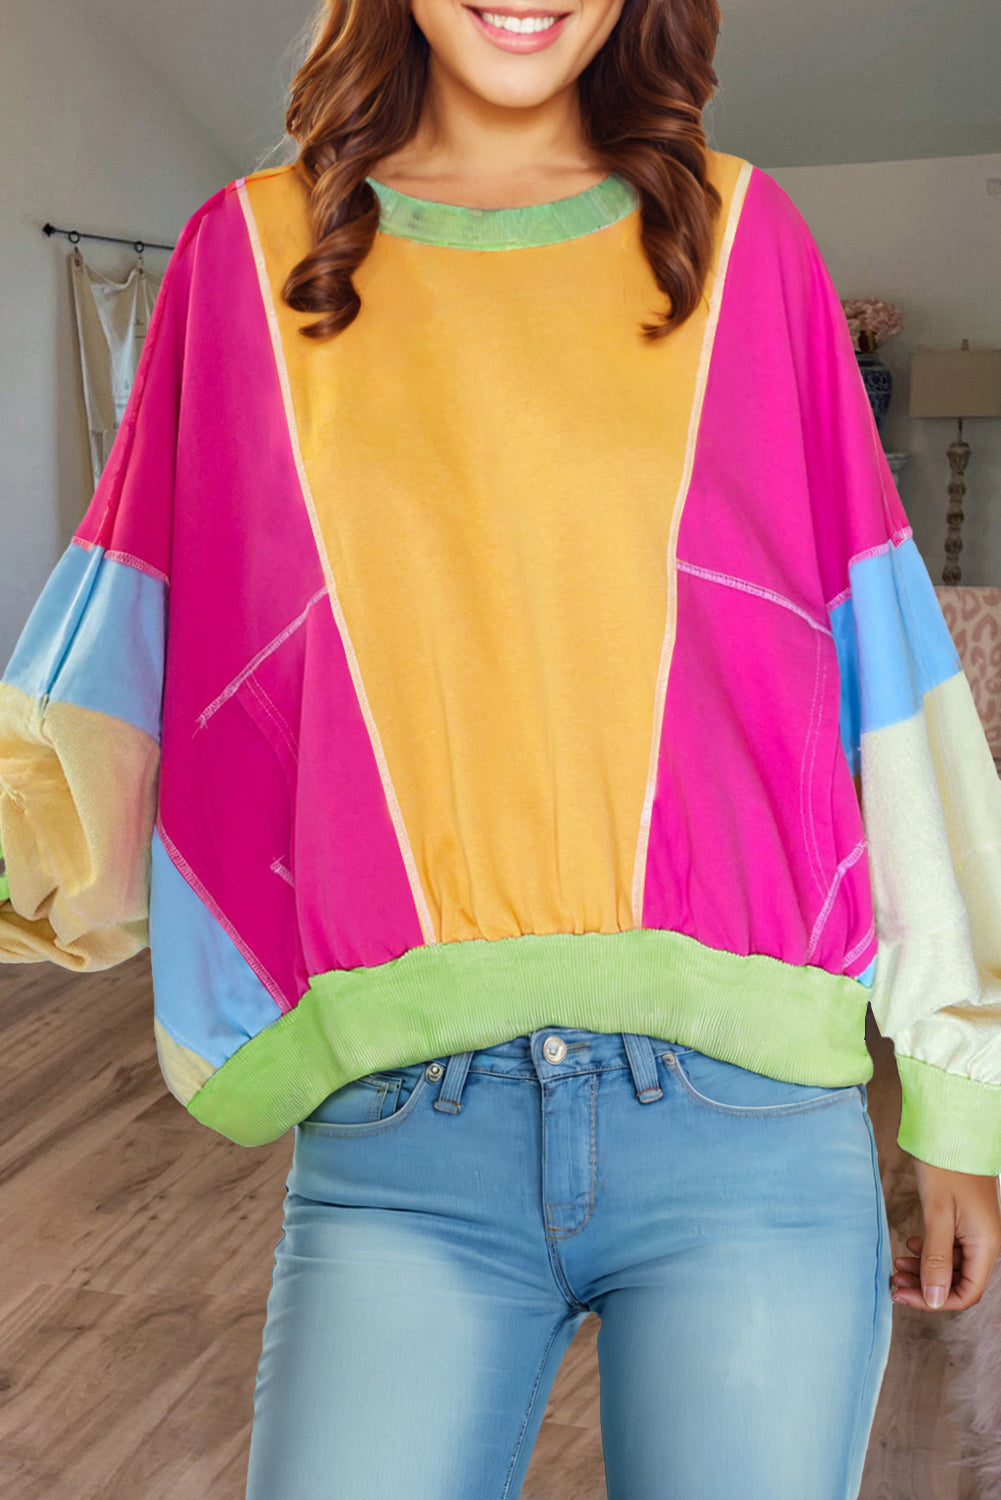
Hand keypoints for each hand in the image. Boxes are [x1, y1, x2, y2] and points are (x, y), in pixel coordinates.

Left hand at [890, 1159, 1000, 1310]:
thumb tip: (933, 1300)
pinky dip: (929, 1252)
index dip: (935, 1300)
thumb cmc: (946, 1167)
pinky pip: (948, 1247)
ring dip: (924, 1269)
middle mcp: (985, 1242)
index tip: (904, 1295)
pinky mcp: (963, 1220)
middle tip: (894, 1283)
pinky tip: (911, 1244)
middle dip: (925, 1286)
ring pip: (950, 1265)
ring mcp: (975, 1231)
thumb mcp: (937, 1214)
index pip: (966, 1292)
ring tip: (897, 1264)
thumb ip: (935, 1258)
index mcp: (986, 1245)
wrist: (950, 1131)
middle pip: (957, 1281)